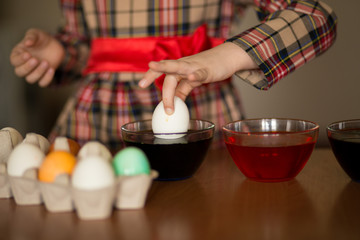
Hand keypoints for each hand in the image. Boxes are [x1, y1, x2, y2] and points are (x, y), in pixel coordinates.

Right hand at [10, 28, 64, 86]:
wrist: (55, 45)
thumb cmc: (42, 38)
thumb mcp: (36, 34)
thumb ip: (31, 37)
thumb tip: (27, 43)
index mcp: (18, 54)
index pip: (14, 61)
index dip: (20, 60)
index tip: (28, 54)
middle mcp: (24, 65)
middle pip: (19, 72)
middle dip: (27, 68)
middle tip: (36, 59)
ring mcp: (34, 72)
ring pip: (30, 79)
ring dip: (38, 73)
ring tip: (46, 62)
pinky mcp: (43, 76)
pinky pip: (42, 83)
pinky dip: (47, 79)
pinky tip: (52, 69)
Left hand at [139, 42, 257, 113]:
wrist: (227, 58)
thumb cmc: (207, 69)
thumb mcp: (191, 81)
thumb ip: (182, 90)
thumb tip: (173, 103)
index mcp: (179, 69)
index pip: (162, 71)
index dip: (151, 76)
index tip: (141, 85)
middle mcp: (184, 65)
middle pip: (167, 69)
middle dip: (153, 74)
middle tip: (142, 84)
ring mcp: (195, 66)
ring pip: (179, 67)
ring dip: (166, 68)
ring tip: (153, 66)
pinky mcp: (208, 70)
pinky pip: (201, 73)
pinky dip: (196, 75)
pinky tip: (192, 77)